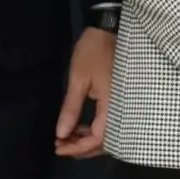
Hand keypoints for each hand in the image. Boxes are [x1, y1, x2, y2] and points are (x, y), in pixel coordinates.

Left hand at [55, 27, 114, 159]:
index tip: (58, 146)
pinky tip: (79, 126)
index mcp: (112, 105)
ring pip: (108, 134)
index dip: (78, 147)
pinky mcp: (119, 101)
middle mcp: (121, 109)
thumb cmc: (93, 52)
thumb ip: (71, 108)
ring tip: (66, 137)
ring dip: (87, 140)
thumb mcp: (78, 79)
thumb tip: (61, 134)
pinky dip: (94, 129)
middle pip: (105, 142)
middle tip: (60, 146)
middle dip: (81, 148)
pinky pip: (109, 123)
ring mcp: (122, 105)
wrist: (110, 30)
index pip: (98, 138)